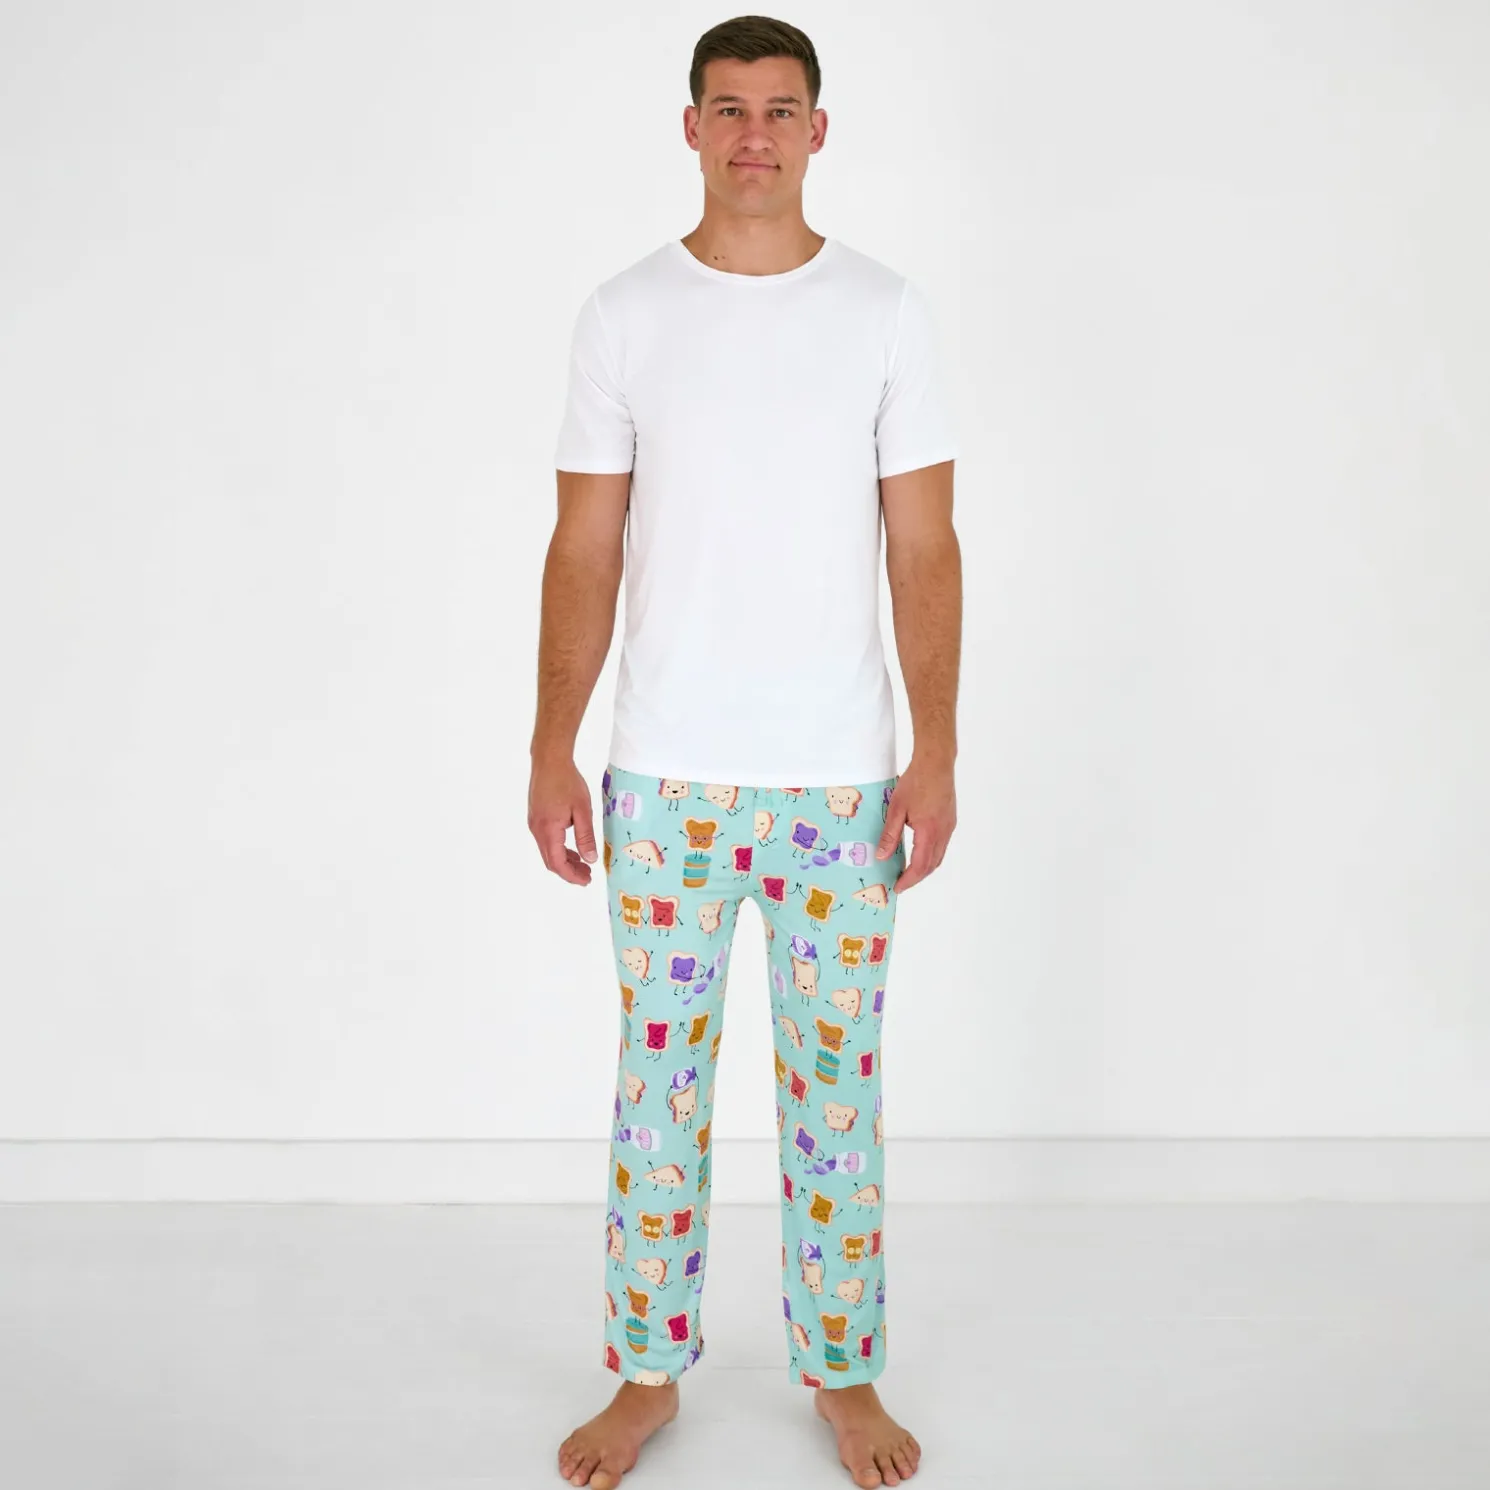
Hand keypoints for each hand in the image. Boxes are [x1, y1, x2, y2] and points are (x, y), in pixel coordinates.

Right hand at [528, 754, 598, 884]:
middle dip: (568, 871)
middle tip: (587, 876)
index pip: (557, 863)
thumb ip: (585, 836)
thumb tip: (590, 859)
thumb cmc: (567, 782)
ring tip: (583, 864)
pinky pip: (546, 840)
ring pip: (548, 851)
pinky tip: (572, 848)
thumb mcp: (582, 810)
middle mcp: (537, 830)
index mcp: (548, 830)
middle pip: (550, 860)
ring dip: (564, 860)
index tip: (586, 881)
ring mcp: (534, 823)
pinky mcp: (536, 817)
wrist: (549, 760)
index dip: (571, 876)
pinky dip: (559, 849)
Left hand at [875, 755, 955, 893]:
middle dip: (917, 877)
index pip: (920, 866)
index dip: (909, 880)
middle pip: (932, 865)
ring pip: (939, 856)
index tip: (898, 887)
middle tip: (901, 882)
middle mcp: (943, 833)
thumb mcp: (896, 809)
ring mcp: (949, 826)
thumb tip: (881, 856)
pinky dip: (930, 854)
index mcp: (929, 832)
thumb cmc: (915, 782)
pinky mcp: (950, 820)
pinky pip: (942, 845)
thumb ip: (889, 835)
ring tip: (909, 871)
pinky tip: (919, 851)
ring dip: (925, 867)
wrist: (936, 763)